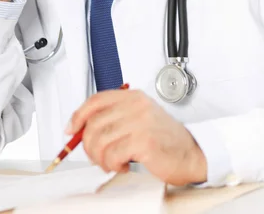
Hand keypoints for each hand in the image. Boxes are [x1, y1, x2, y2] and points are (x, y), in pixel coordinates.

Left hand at [66, 89, 206, 185]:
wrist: (191, 154)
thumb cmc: (164, 139)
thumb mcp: (138, 119)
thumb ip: (114, 118)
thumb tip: (81, 128)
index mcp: (133, 97)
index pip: (96, 100)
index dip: (78, 116)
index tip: (71, 130)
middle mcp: (136, 106)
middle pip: (94, 123)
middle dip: (89, 145)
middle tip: (97, 157)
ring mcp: (140, 122)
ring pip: (100, 140)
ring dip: (101, 158)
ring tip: (112, 162)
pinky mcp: (144, 141)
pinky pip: (112, 154)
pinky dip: (113, 164)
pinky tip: (123, 165)